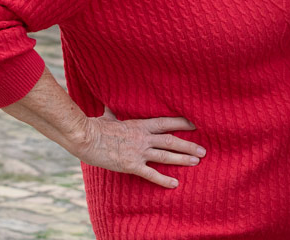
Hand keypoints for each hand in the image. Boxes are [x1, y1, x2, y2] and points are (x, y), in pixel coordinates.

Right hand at [74, 108, 205, 187]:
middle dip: (189, 145)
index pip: (166, 122)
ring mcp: (138, 151)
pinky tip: (175, 184)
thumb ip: (113, 112)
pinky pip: (151, 173)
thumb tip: (108, 104)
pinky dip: (164, 180)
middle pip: (171, 140)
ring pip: (166, 155)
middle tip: (204, 150)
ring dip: (182, 159)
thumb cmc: (95, 126)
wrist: (85, 137)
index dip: (182, 123)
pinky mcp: (131, 165)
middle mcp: (143, 137)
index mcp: (140, 124)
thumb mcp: (108, 116)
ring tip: (196, 162)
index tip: (195, 125)